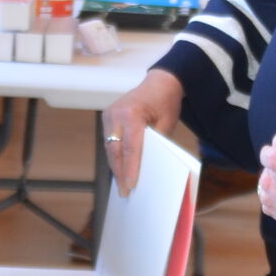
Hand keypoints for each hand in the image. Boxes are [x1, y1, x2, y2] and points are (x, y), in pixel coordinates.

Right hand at [102, 71, 184, 195]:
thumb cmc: (166, 102)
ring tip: (122, 185)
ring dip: (116, 166)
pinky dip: (116, 155)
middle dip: (120, 172)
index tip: (130, 186)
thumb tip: (149, 169)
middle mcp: (116, 114)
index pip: (130, 147)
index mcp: (132, 114)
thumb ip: (157, 144)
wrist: (159, 82)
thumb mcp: (167, 124)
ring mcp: (109, 115)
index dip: (130, 168)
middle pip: (115, 150)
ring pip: (110, 147)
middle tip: (124, 192)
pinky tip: (121, 169)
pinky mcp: (108, 117)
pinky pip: (110, 141)